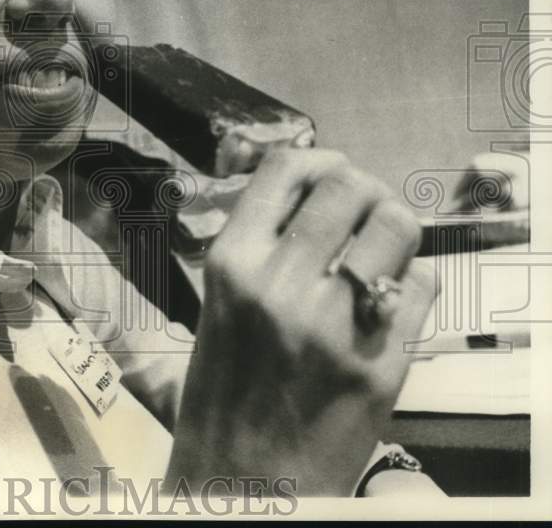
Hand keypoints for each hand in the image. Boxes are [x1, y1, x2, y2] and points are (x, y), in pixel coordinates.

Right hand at [165, 148, 437, 495]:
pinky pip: (421, 283)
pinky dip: (413, 281)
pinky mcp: (383, 361)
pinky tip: (390, 300)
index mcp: (231, 264)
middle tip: (361, 215)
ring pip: (396, 225)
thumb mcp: (220, 305)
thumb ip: (261, 245)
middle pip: (349, 185)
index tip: (329, 172)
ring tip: (382, 252)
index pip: (286, 169)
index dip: (318, 159)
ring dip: (394, 229)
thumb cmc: (225, 393)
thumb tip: (317, 188)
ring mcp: (335, 323)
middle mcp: (281, 284)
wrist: (244, 482)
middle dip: (363, 191)